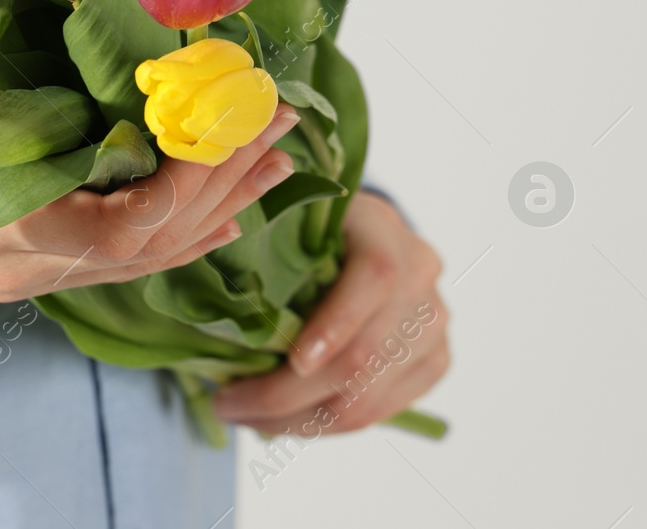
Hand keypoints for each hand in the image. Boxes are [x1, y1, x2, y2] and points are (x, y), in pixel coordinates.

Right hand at [0, 104, 301, 300]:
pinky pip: (116, 260)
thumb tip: (11, 82)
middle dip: (219, 184)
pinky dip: (177, 234)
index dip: (186, 186)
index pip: (116, 230)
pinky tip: (223, 213)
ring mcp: (18, 270)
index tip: (236, 124)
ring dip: (212, 207)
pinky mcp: (21, 257)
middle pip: (144, 245)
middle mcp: (13, 267)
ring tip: (273, 158)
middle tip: (278, 119)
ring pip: (139, 258)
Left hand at [213, 192, 449, 434]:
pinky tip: (285, 419)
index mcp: (383, 231)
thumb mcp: (290, 220)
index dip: (336, 325)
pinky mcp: (434, 361)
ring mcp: (433, 324)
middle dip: (286, 395)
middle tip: (227, 404)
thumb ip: (266, 250)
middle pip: (363, 357)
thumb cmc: (312, 228)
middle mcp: (420, 277)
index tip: (293, 362)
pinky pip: (381, 413)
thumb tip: (212, 308)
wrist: (369, 234)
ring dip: (298, 422)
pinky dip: (326, 425)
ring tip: (247, 417)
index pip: (374, 279)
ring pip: (368, 399)